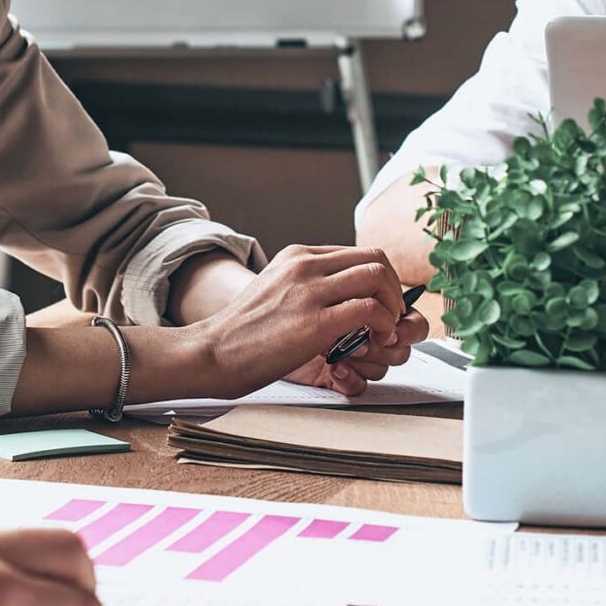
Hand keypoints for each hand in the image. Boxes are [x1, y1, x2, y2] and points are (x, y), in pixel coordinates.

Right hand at [185, 245, 424, 398]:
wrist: (212, 352)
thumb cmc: (242, 333)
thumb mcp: (275, 290)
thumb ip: (304, 285)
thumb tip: (338, 296)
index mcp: (297, 256)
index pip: (358, 253)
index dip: (381, 280)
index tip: (382, 304)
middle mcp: (305, 266)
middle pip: (375, 259)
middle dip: (394, 289)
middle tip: (391, 316)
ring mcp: (309, 291)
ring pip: (378, 278)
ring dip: (392, 306)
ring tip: (383, 331)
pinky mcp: (314, 322)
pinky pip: (370, 310)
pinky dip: (383, 325)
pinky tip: (373, 341)